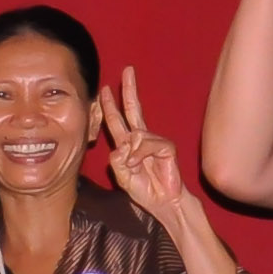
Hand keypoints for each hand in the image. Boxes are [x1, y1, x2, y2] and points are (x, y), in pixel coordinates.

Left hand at [97, 65, 189, 225]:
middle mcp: (141, 139)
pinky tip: (142, 165)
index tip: (105, 89)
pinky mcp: (166, 147)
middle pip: (134, 109)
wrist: (162, 202)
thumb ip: (117, 160)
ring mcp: (154, 142)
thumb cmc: (144, 190)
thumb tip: (121, 145)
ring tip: (136, 169)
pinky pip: (147, 143)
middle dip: (129, 90)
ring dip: (131, 154)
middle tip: (127, 70)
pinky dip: (140, 155)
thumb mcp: (122, 176)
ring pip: (136, 135)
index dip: (111, 105)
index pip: (118, 120)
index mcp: (128, 144)